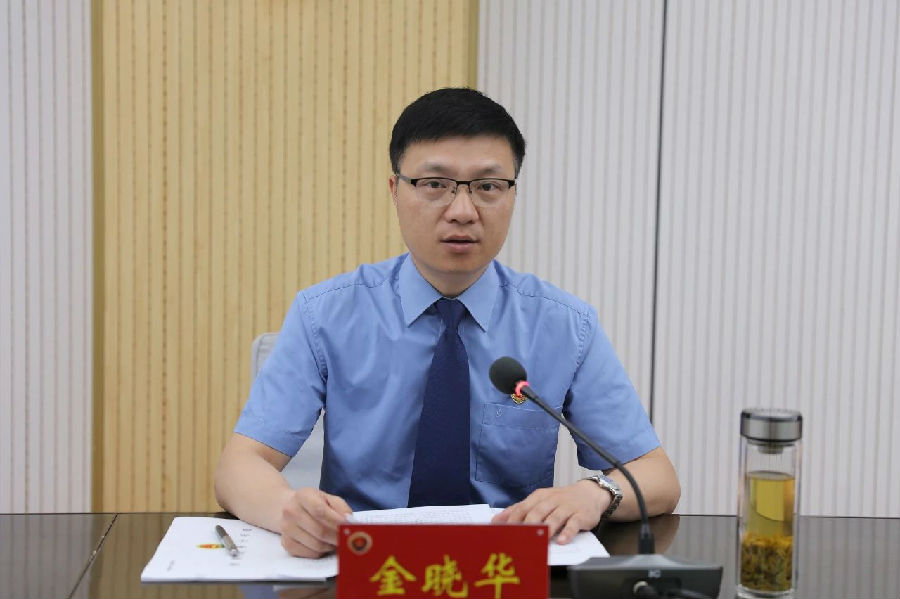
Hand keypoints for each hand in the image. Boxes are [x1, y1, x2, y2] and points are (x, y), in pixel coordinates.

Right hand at [278, 487, 352, 557]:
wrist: (286, 508)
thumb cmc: (312, 503)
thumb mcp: (327, 498)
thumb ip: (341, 507)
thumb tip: (349, 522)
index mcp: (302, 496)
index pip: (320, 511)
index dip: (336, 521)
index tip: (349, 527)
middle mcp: (291, 512)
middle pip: (320, 531)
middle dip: (337, 537)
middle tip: (347, 539)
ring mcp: (286, 529)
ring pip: (316, 545)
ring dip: (331, 546)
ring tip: (336, 541)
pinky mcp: (286, 544)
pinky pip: (310, 554)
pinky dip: (322, 552)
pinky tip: (325, 544)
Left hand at [490, 480, 609, 543]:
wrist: (590, 493)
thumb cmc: (561, 500)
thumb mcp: (540, 500)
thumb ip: (519, 509)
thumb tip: (497, 520)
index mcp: (539, 497)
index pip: (522, 508)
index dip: (512, 520)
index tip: (504, 531)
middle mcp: (552, 500)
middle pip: (537, 512)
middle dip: (527, 525)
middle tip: (519, 539)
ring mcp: (567, 507)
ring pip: (554, 518)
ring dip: (546, 529)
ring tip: (539, 541)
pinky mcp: (581, 515)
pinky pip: (573, 524)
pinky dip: (567, 532)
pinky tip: (562, 541)